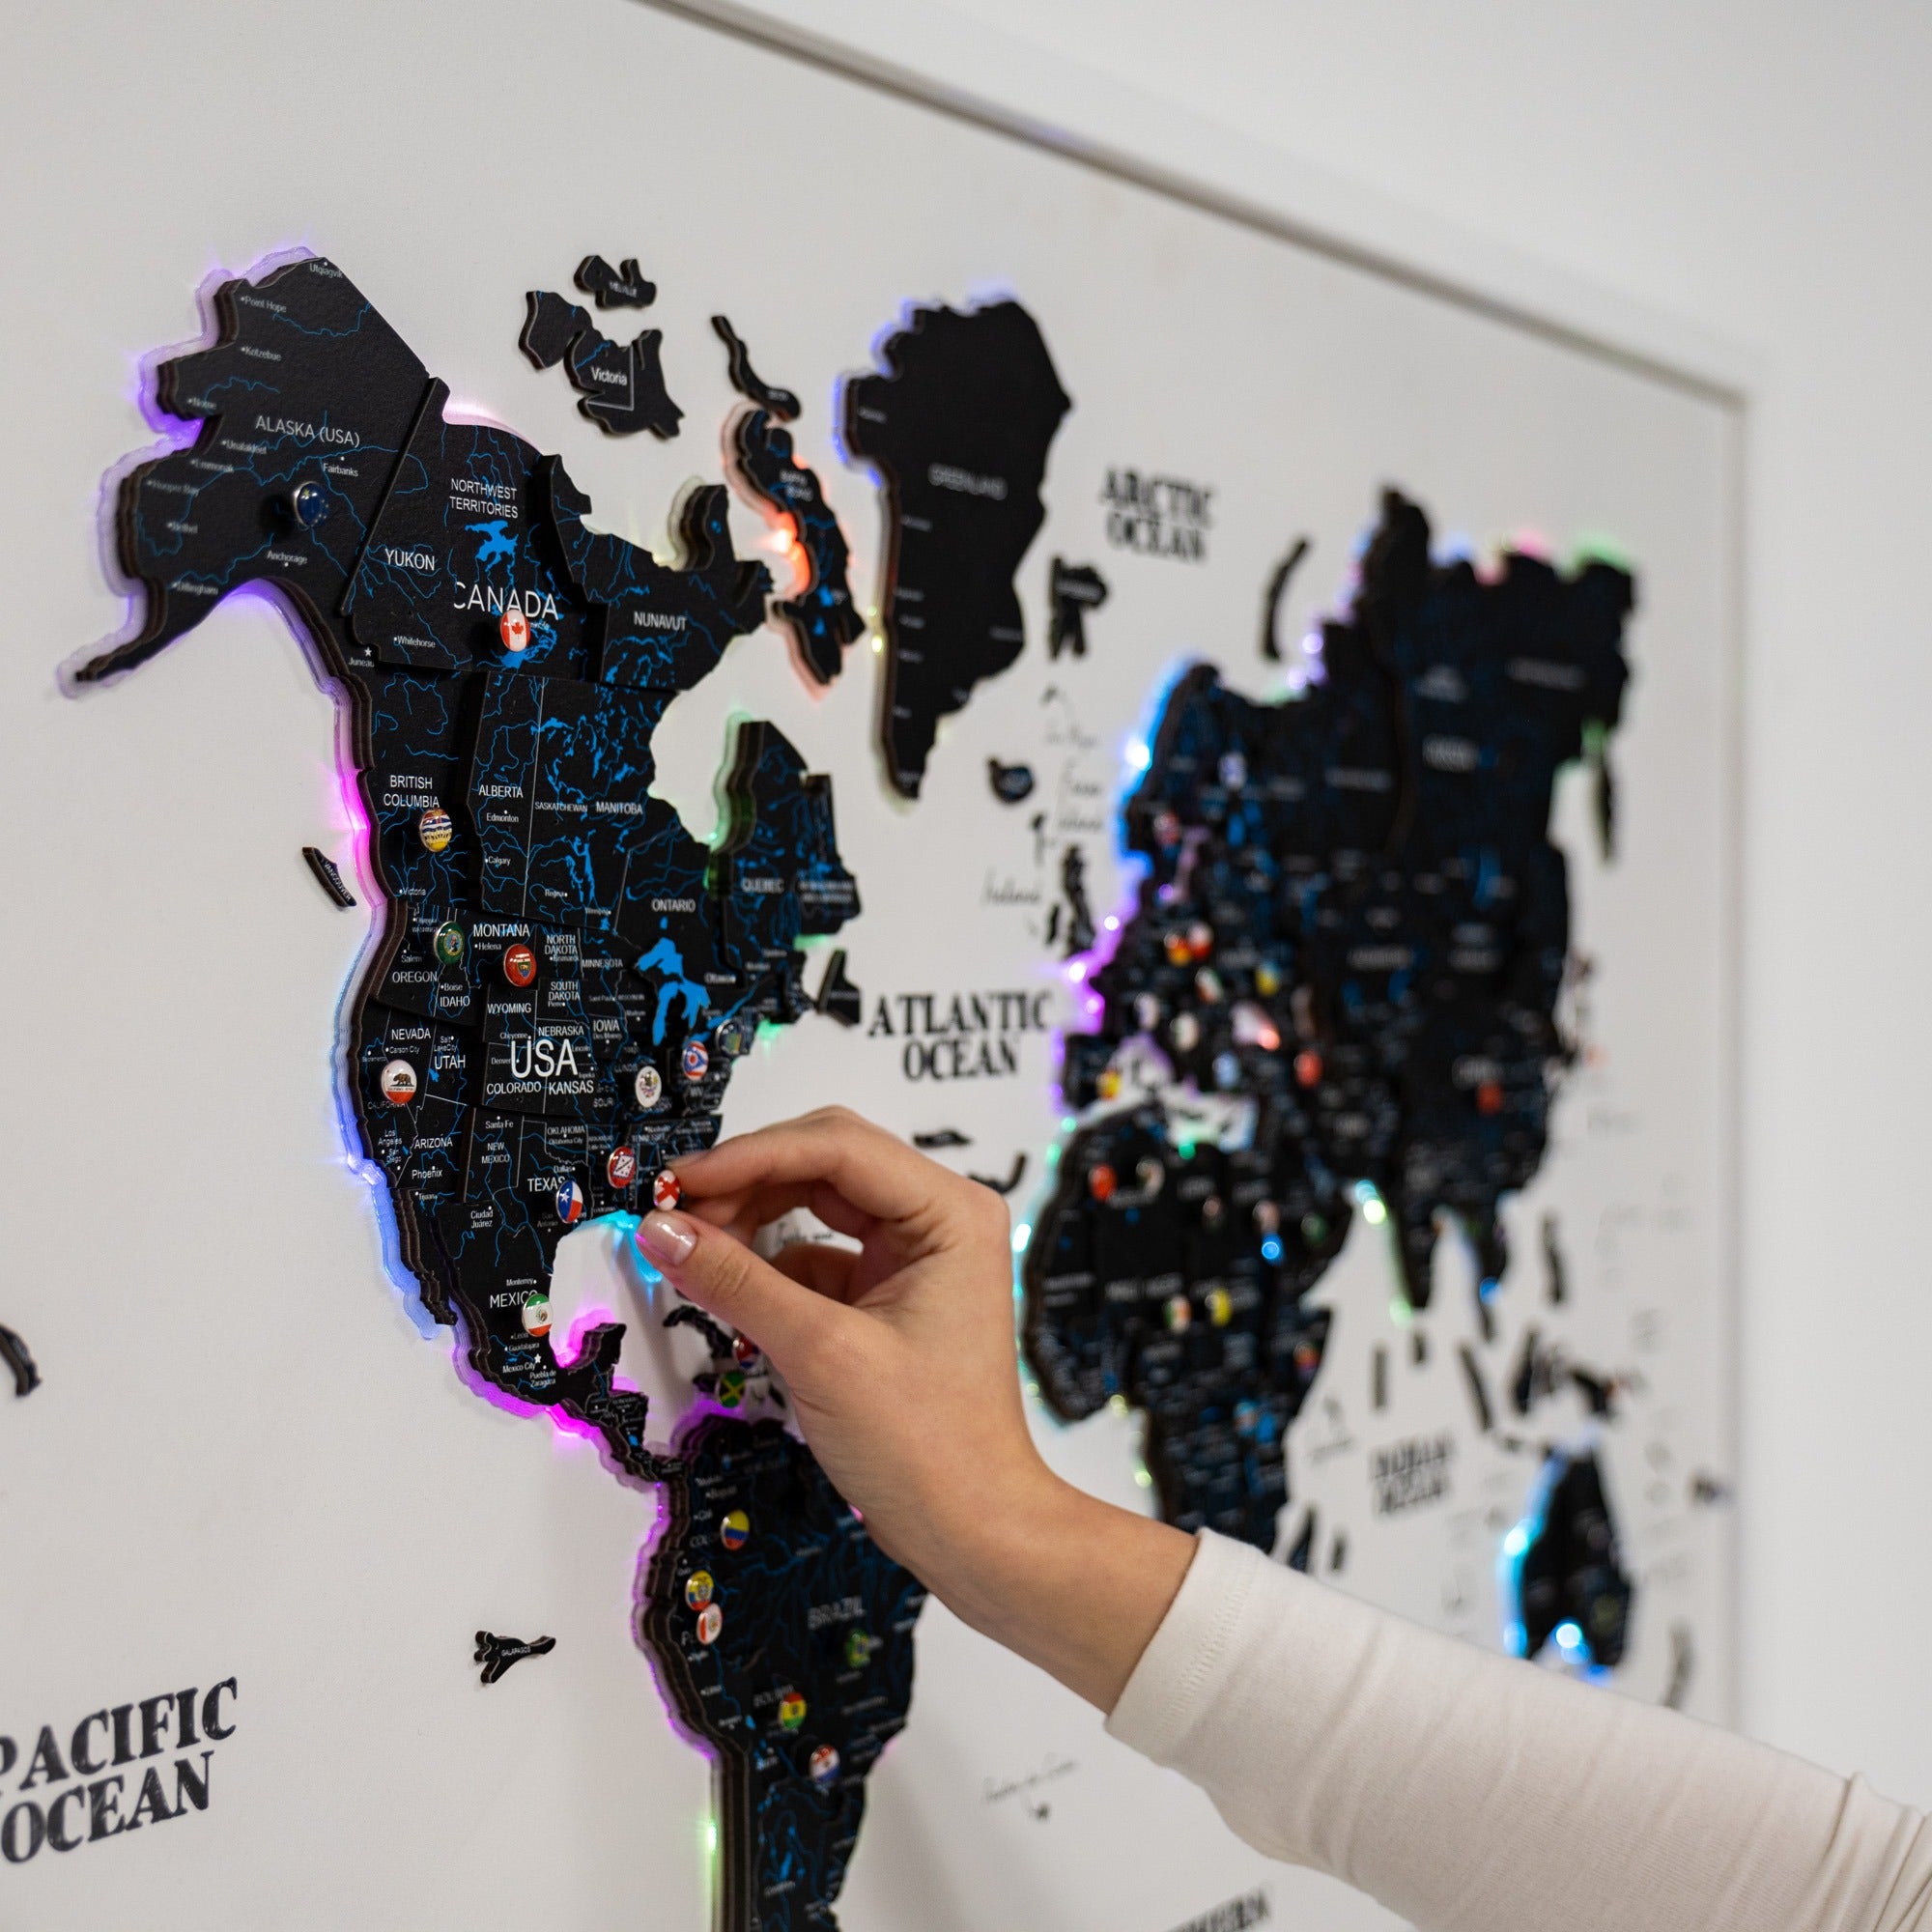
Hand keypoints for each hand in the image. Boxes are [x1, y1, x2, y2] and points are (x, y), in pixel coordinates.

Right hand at [633, 1106, 1194, 1708]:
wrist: (973, 1532)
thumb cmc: (927, 1446)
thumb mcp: (820, 1353)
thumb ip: (735, 1281)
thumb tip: (661, 1229)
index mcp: (951, 1213)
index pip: (838, 1146)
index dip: (749, 1156)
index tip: (677, 1182)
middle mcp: (941, 1220)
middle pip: (827, 1162)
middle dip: (749, 1181)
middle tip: (675, 1212)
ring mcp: (917, 1257)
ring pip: (818, 1203)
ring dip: (753, 1219)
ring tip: (692, 1248)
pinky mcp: (890, 1296)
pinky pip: (818, 1253)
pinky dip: (769, 1265)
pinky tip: (727, 1288)